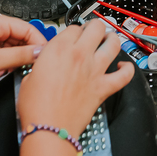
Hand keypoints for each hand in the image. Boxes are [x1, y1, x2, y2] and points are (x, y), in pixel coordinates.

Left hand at [0, 13, 46, 83]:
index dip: (38, 42)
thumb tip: (38, 53)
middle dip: (25, 53)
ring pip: (11, 46)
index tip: (45, 56)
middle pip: (20, 37)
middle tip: (29, 67)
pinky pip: (2, 52)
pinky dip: (4, 63)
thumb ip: (18, 56)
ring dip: (13, 60)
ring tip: (8, 71)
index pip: (27, 28)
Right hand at [17, 20, 133, 134]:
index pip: (73, 27)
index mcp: (59, 49)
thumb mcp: (29, 76)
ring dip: (112, 39)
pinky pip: (124, 74)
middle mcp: (80, 55)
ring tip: (109, 41)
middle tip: (92, 33)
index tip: (72, 36)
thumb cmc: (36, 107)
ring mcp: (94, 70)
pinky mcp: (104, 87)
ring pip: (113, 43)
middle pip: (96, 26)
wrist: (48, 128)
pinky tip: (124, 66)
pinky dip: (127, 69)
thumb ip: (42, 64)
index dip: (73, 31)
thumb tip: (47, 63)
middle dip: (94, 27)